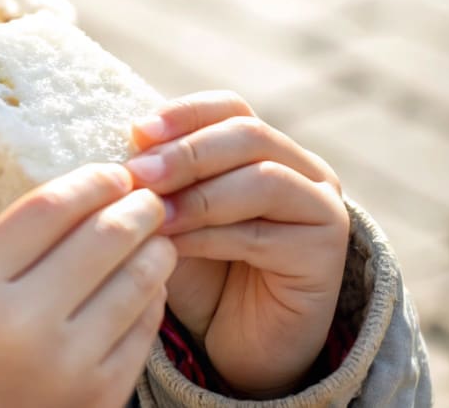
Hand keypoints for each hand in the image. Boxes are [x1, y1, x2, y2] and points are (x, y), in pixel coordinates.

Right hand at [0, 164, 175, 407]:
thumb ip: (8, 242)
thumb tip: (81, 195)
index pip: (48, 209)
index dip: (89, 181)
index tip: (111, 171)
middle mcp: (21, 323)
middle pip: (101, 238)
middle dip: (137, 207)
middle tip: (149, 195)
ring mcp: (66, 366)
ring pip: (135, 282)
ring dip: (154, 249)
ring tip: (155, 235)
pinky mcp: (98, 398)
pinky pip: (142, 330)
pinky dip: (151, 297)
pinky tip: (147, 282)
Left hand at [125, 92, 348, 397]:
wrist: (234, 341)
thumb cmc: (198, 267)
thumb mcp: (171, 211)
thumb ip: (158, 177)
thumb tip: (122, 144)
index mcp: (264, 146)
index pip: (229, 107)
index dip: (184, 113)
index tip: (136, 131)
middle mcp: (302, 167)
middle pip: (248, 134)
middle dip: (186, 152)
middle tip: (138, 174)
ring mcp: (322, 207)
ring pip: (263, 179)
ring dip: (198, 195)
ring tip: (151, 214)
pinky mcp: (326, 255)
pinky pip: (263, 234)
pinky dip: (209, 237)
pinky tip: (171, 247)